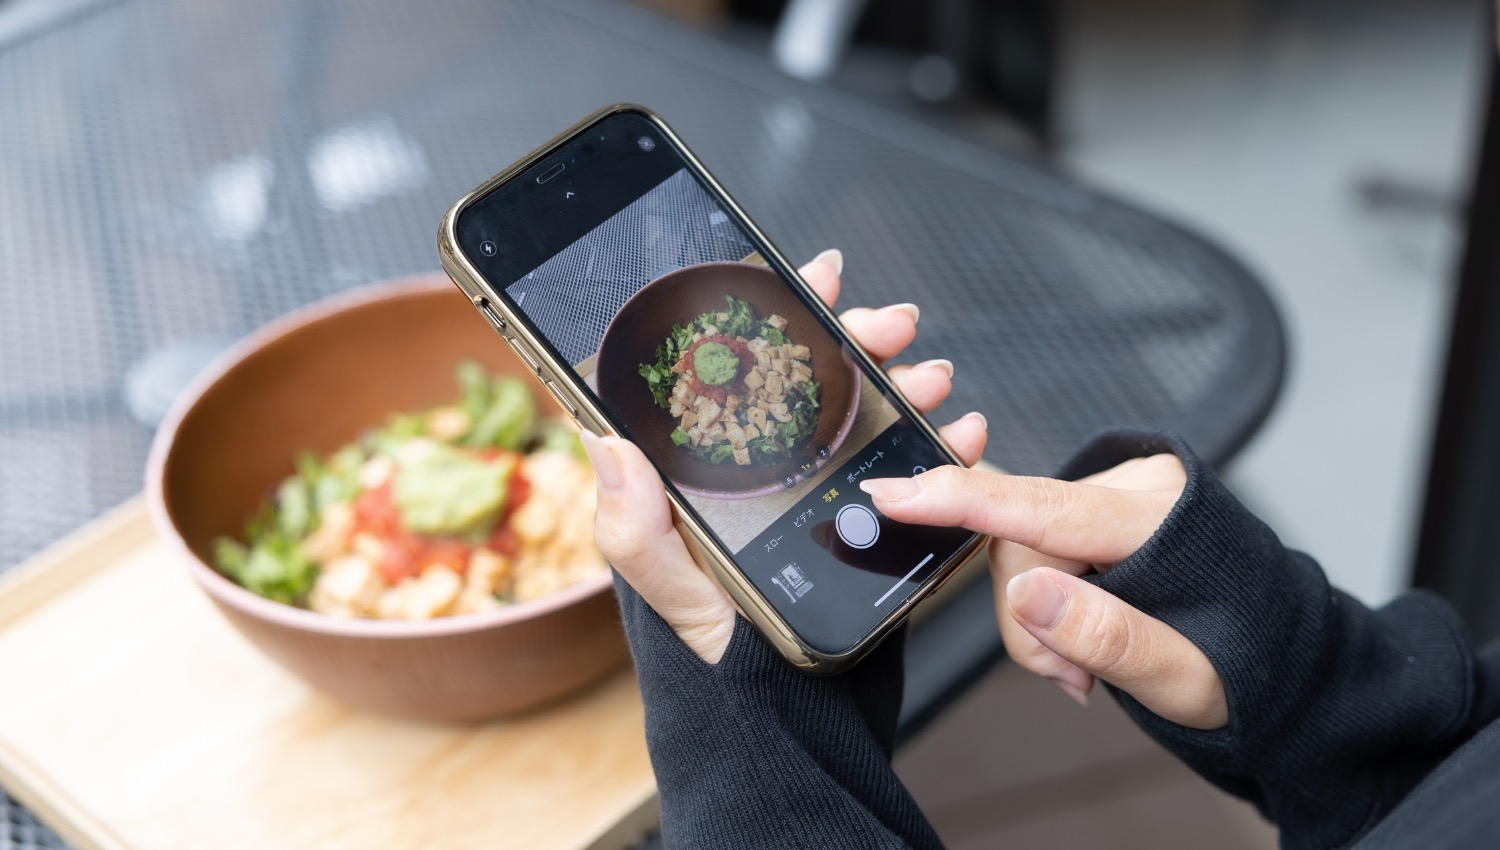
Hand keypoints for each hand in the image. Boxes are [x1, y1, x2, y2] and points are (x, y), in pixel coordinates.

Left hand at [581, 249, 988, 662]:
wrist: (782, 722)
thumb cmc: (712, 655)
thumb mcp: (667, 591)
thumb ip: (634, 524)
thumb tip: (604, 441)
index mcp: (711, 469)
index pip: (740, 368)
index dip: (778, 312)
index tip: (815, 278)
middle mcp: (768, 470)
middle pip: (817, 378)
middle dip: (859, 339)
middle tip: (891, 327)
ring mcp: (819, 494)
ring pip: (870, 415)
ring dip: (908, 384)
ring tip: (932, 380)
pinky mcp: (864, 524)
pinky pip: (911, 473)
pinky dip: (946, 449)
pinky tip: (964, 434)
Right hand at [860, 455, 1228, 729]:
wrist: (1283, 656)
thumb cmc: (1242, 666)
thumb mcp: (1183, 678)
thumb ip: (1106, 635)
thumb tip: (1028, 594)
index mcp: (1163, 520)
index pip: (1041, 507)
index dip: (960, 502)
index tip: (893, 495)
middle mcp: (1139, 487)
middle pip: (1019, 542)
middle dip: (1026, 619)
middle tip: (1070, 679)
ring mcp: (1122, 489)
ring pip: (1021, 548)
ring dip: (1036, 617)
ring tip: (1083, 665)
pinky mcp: (1105, 503)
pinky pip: (1039, 545)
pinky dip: (1048, 598)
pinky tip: (1082, 629)